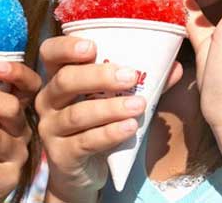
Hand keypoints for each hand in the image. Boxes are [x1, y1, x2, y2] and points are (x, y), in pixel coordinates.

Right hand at [35, 35, 180, 200]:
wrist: (81, 174)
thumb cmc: (97, 126)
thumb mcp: (113, 100)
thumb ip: (139, 84)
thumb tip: (174, 67)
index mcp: (57, 78)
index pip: (50, 53)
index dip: (66, 47)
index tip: (92, 47)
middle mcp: (47, 100)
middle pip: (65, 81)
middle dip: (98, 76)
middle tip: (130, 76)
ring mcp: (51, 129)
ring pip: (77, 114)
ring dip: (110, 108)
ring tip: (138, 105)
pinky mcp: (61, 155)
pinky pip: (85, 142)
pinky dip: (109, 133)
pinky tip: (130, 127)